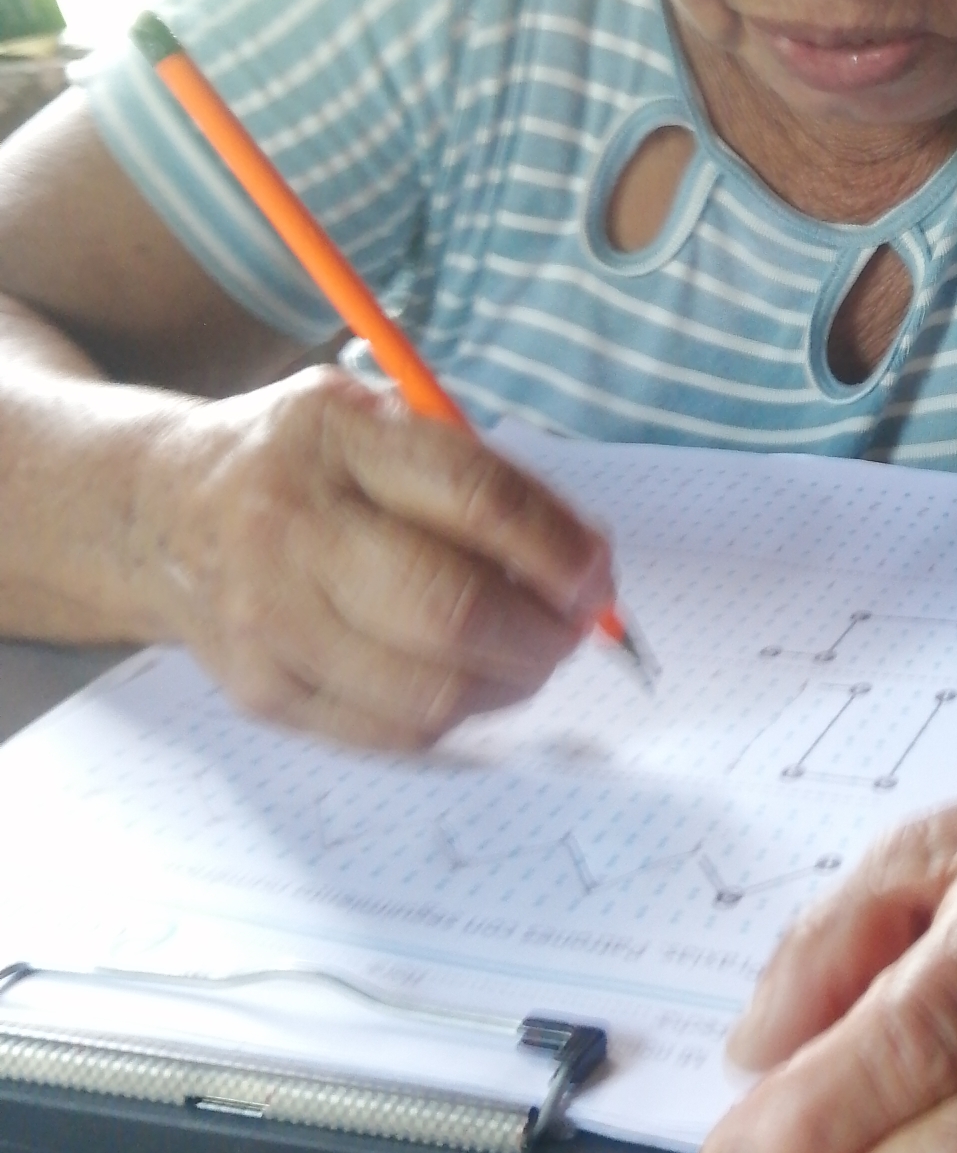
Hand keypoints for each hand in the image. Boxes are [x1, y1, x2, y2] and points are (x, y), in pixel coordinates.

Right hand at [141, 366, 613, 747]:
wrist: (162, 512)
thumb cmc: (308, 464)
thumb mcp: (380, 421)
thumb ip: (480, 476)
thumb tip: (585, 561)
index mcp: (337, 438)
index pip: (474, 498)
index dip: (556, 547)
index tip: (597, 574)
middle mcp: (292, 529)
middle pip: (450, 610)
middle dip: (543, 631)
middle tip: (576, 627)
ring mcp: (271, 620)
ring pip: (429, 690)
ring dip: (512, 683)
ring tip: (532, 655)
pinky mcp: (264, 691)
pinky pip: (394, 731)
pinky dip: (459, 713)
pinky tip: (472, 678)